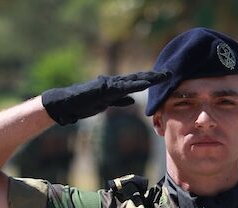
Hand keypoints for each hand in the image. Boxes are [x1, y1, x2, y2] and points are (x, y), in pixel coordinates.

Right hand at [41, 71, 169, 124]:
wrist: (67, 103)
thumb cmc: (84, 103)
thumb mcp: (107, 103)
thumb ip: (119, 100)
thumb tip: (132, 100)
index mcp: (116, 87)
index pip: (137, 82)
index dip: (151, 80)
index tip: (165, 78)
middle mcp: (115, 82)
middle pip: (139, 78)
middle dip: (155, 76)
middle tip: (170, 73)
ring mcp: (110, 85)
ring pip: (134, 80)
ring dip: (150, 78)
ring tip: (164, 76)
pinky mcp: (106, 89)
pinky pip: (124, 88)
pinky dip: (137, 85)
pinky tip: (148, 84)